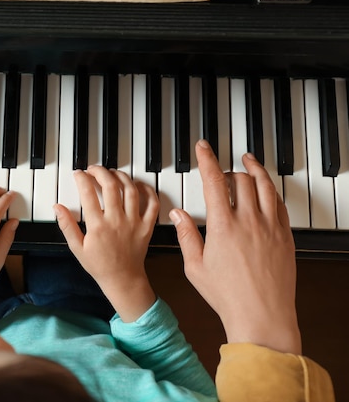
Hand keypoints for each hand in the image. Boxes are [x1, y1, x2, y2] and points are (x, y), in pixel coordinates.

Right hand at [55, 166, 158, 321]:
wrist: (123, 279)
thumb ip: (67, 226)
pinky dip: (147, 190)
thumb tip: (57, 207)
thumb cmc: (99, 265)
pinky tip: (137, 184)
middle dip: (101, 172)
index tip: (78, 174)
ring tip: (112, 173)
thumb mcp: (77, 247)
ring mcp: (134, 222)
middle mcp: (116, 221)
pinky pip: (152, 203)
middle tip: (94, 170)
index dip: (82, 179)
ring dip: (121, 176)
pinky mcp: (146, 226)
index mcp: (98, 226)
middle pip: (111, 186)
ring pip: (130, 190)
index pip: (88, 194)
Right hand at [171, 140, 300, 353]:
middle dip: (228, 169)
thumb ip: (186, 236)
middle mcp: (249, 221)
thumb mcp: (195, 267)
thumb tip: (178, 214)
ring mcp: (270, 227)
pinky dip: (271, 189)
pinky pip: (280, 203)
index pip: (214, 181)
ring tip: (248, 161)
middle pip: (240, 179)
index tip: (203, 148)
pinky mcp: (285, 236)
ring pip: (265, 185)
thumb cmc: (227, 295)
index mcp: (223, 226)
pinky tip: (266, 189)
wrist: (262, 316)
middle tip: (220, 170)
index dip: (207, 159)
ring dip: (254, 169)